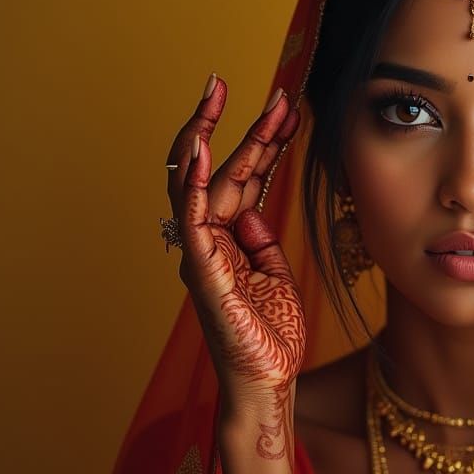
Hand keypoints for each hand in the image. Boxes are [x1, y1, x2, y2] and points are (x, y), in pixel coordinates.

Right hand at [165, 74, 304, 423]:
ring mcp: (202, 252)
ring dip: (215, 136)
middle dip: (248, 128)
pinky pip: (190, 218)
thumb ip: (260, 238)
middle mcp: (210, 240)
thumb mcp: (275, 275)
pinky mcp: (202, 270)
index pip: (243, 178)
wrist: (268, 381)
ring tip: (226, 95)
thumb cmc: (271, 335)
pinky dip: (190, 181)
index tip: (284, 108)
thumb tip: (251, 207)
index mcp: (230, 240)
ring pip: (201, 181)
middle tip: (272, 92)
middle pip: (225, 171)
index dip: (262, 142)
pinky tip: (195, 147)